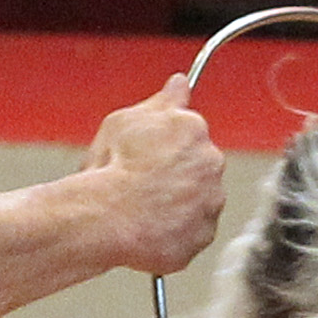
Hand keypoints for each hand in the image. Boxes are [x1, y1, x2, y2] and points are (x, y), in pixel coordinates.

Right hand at [83, 74, 224, 272]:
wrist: (107, 216)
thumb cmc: (112, 167)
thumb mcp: (125, 120)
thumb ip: (161, 101)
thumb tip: (179, 82)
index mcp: (193, 129)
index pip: (189, 133)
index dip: (165, 147)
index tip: (150, 156)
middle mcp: (211, 163)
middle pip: (197, 167)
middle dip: (175, 174)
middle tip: (143, 183)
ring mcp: (210, 202)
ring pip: (198, 201)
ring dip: (177, 203)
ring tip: (143, 208)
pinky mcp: (202, 235)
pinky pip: (191, 233)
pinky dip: (174, 232)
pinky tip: (149, 227)